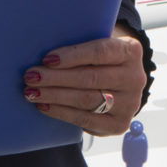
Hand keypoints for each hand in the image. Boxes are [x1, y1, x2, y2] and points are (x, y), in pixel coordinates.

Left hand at [21, 24, 144, 136]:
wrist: (120, 81)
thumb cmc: (101, 56)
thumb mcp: (99, 41)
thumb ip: (81, 41)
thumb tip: (44, 45)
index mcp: (131, 51)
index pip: (100, 52)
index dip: (72, 55)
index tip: (47, 58)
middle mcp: (135, 78)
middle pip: (90, 78)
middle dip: (56, 78)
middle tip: (31, 76)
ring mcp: (130, 104)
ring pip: (86, 100)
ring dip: (54, 96)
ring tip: (32, 92)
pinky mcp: (119, 124)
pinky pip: (86, 119)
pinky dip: (61, 112)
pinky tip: (44, 105)